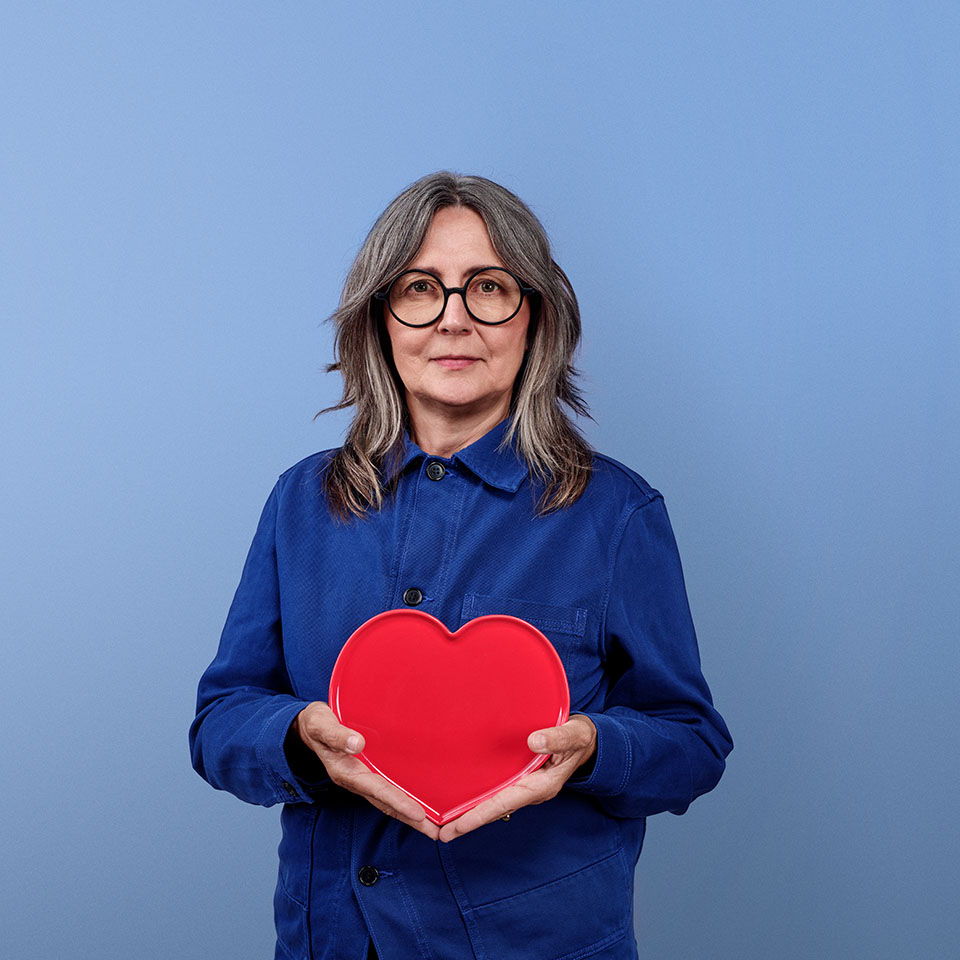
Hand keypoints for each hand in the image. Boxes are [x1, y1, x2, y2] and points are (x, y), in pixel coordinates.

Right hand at [294, 701, 439, 839]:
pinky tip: (418, 802)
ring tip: (433, 826)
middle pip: (386, 803)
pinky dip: (402, 799)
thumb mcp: (321, 725)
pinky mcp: (366, 772)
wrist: (308, 727)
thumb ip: (338, 735)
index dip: (398, 802)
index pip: (377, 790)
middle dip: (410, 819)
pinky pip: (387, 789)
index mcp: (345, 772)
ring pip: (388, 800)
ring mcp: (361, 779)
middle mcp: (355, 780)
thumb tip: (358, 744)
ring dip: (409, 814)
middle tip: (436, 832)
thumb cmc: (316, 724)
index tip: (418, 814)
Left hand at [437, 713, 597, 842]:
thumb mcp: (574, 735)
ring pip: (493, 805)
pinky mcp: (521, 780)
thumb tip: (534, 741)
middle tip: (439, 834)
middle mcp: (530, 792)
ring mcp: (525, 788)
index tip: (457, 826)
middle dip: (467, 822)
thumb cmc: (579, 737)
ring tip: (442, 825)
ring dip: (469, 814)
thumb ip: (557, 738)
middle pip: (495, 810)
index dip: (480, 814)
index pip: (505, 802)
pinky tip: (461, 800)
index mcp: (542, 786)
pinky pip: (496, 793)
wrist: (586, 741)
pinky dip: (478, 800)